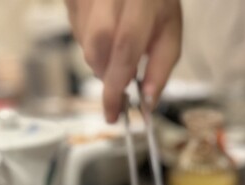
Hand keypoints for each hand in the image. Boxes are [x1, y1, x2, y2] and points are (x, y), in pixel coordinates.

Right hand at [66, 0, 181, 122]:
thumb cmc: (155, 4)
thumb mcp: (169, 34)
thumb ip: (160, 70)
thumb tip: (148, 105)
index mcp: (142, 1)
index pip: (124, 49)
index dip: (115, 88)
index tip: (112, 115)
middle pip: (96, 47)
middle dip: (106, 73)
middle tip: (120, 77)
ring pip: (84, 42)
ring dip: (100, 58)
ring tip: (117, 45)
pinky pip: (75, 31)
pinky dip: (89, 41)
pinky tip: (105, 30)